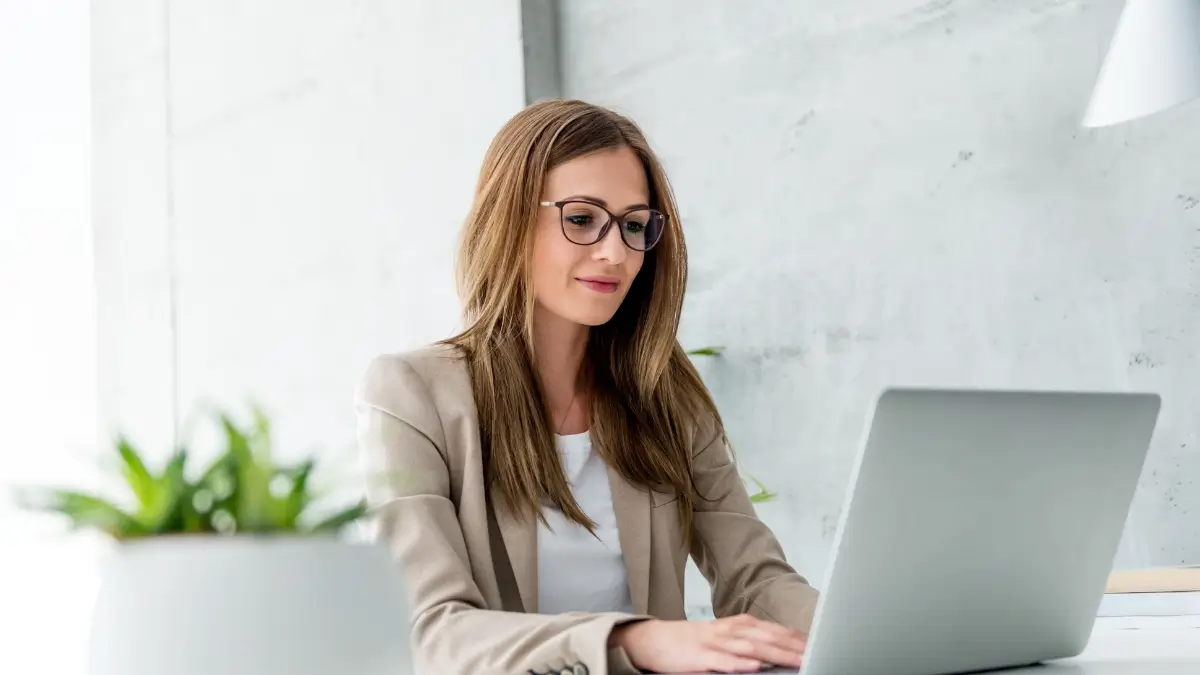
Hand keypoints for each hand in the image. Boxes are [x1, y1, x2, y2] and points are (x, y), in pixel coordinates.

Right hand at [609, 613, 805, 672]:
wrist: (655, 640)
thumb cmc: (693, 642)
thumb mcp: (725, 637)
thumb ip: (751, 641)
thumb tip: (780, 648)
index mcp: (739, 624)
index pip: (775, 631)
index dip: (798, 639)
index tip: (820, 645)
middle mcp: (730, 630)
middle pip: (768, 638)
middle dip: (794, 647)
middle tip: (817, 653)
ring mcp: (715, 642)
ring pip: (750, 648)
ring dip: (775, 654)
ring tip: (796, 661)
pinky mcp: (700, 656)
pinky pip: (722, 660)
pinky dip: (738, 663)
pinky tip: (753, 667)